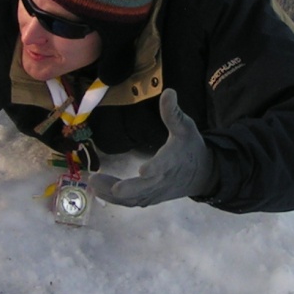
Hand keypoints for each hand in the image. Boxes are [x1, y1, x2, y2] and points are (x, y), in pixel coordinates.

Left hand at [89, 89, 214, 206]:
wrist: (202, 174)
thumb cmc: (191, 147)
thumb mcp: (185, 128)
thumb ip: (173, 112)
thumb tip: (168, 91)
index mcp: (172, 161)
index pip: (164, 166)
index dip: (155, 169)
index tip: (143, 170)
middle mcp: (163, 180)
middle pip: (143, 188)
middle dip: (123, 187)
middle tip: (96, 181)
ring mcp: (156, 192)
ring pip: (133, 198)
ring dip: (110, 193)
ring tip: (91, 182)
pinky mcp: (150, 198)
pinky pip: (132, 203)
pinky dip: (115, 200)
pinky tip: (98, 190)